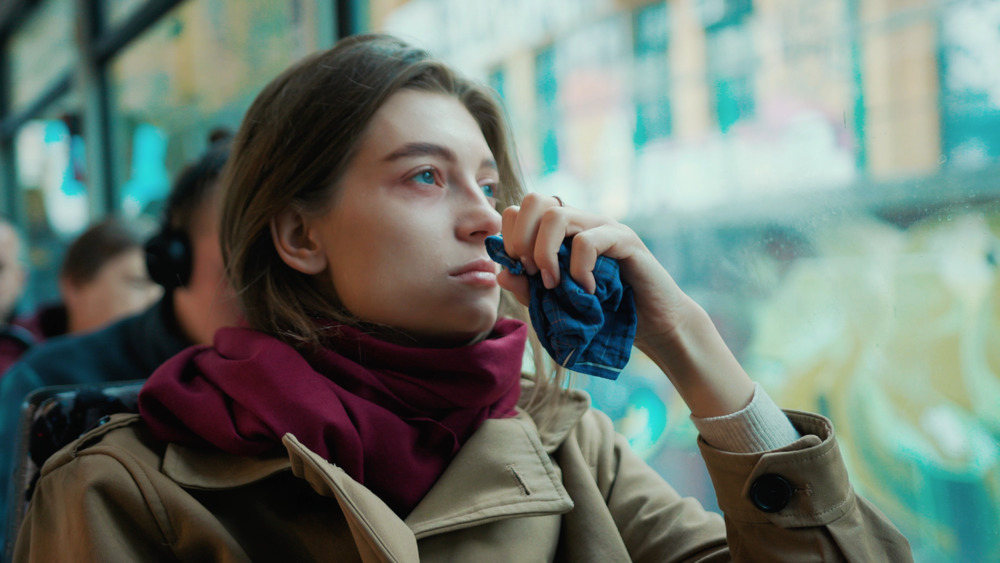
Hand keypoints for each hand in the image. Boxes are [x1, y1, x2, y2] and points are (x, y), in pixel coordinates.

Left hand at [497, 193, 754, 417]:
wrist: (654, 327)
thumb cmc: (606, 314)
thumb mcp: (557, 305)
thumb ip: (529, 289)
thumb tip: (499, 274)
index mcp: (561, 232)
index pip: (521, 210)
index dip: (511, 238)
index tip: (519, 272)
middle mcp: (581, 221)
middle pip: (534, 200)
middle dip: (521, 239)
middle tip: (532, 274)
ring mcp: (603, 227)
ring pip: (556, 215)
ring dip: (545, 253)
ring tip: (554, 284)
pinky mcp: (624, 240)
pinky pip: (587, 241)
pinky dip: (579, 270)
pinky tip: (587, 292)